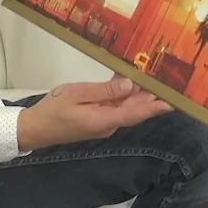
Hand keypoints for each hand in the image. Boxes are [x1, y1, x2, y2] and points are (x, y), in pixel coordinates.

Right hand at [16, 76, 173, 150]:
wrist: (34, 128)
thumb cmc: (53, 109)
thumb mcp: (77, 93)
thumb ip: (104, 90)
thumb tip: (129, 85)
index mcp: (104, 120)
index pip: (136, 113)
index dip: (155, 107)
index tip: (172, 102)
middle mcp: (107, 125)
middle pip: (133, 110)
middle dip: (149, 97)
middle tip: (165, 81)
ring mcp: (102, 124)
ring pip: (124, 109)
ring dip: (136, 95)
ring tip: (150, 79)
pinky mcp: (95, 121)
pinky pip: (114, 108)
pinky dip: (121, 96)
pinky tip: (125, 83)